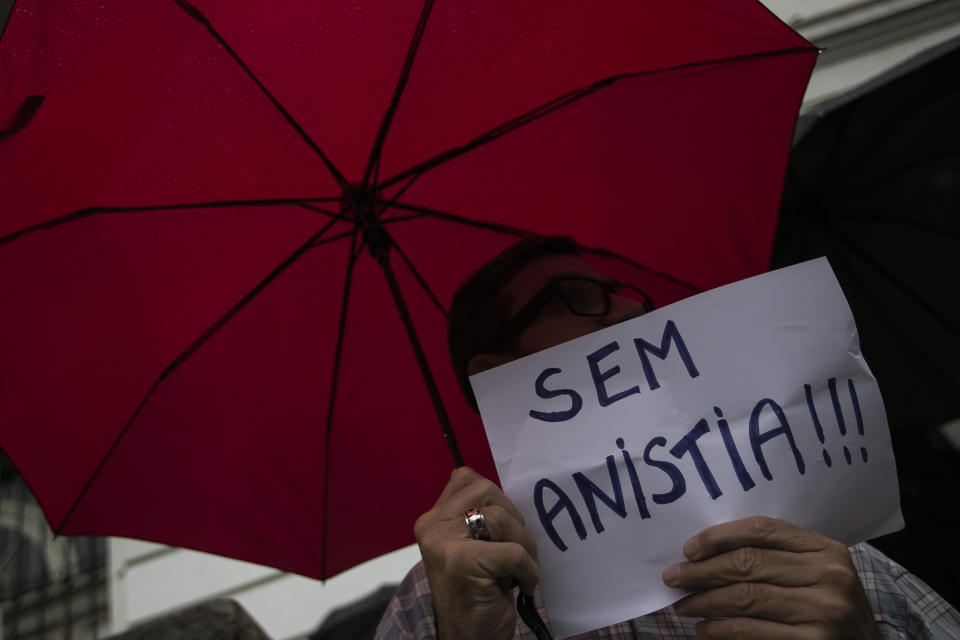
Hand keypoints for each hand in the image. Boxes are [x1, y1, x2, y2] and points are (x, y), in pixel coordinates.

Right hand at [415, 467, 539, 639]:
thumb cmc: (476, 594)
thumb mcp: (470, 546)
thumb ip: (476, 517)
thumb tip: (508, 494)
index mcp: (432, 519)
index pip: (466, 477)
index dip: (496, 499)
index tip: (502, 531)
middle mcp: (431, 526)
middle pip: (488, 491)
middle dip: (514, 520)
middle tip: (515, 553)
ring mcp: (443, 543)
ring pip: (502, 518)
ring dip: (524, 546)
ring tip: (519, 571)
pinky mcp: (462, 562)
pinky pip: (514, 551)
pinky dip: (528, 570)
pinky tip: (522, 587)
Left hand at [662, 516, 880, 638]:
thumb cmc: (829, 606)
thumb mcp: (815, 572)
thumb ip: (775, 556)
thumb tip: (705, 553)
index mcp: (826, 549)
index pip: (762, 529)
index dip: (719, 536)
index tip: (689, 548)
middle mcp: (829, 577)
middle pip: (748, 564)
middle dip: (702, 571)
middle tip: (674, 577)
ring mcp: (824, 613)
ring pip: (745, 599)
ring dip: (704, 602)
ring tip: (683, 605)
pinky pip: (752, 632)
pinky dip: (721, 630)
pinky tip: (705, 628)